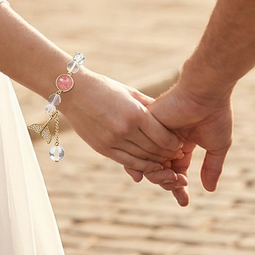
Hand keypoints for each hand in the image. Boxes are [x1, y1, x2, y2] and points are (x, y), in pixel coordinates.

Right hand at [59, 71, 186, 188]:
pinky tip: (148, 165)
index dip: (175, 144)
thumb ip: (150, 106)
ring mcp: (113, 141)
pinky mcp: (103, 149)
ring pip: (143, 159)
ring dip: (156, 162)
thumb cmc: (104, 88)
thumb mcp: (129, 92)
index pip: (164, 137)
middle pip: (155, 150)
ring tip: (165, 160)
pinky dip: (141, 167)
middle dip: (169, 155)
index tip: (181, 144)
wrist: (73, 92)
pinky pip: (127, 162)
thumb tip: (170, 118)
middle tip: (177, 156)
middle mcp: (125, 130)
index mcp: (135, 113)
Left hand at [131, 82, 233, 205]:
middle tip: (180, 192)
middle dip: (169, 184)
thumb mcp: (217, 146)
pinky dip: (147, 161)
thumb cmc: (215, 115)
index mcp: (183, 143)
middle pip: (161, 169)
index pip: (176, 170)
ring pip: (151, 161)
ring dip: (161, 176)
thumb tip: (209, 190)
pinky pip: (142, 147)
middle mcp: (167, 139)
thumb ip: (212, 167)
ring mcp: (156, 132)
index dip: (178, 186)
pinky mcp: (147, 123)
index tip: (183, 202)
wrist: (206, 92)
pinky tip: (156, 172)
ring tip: (175, 182)